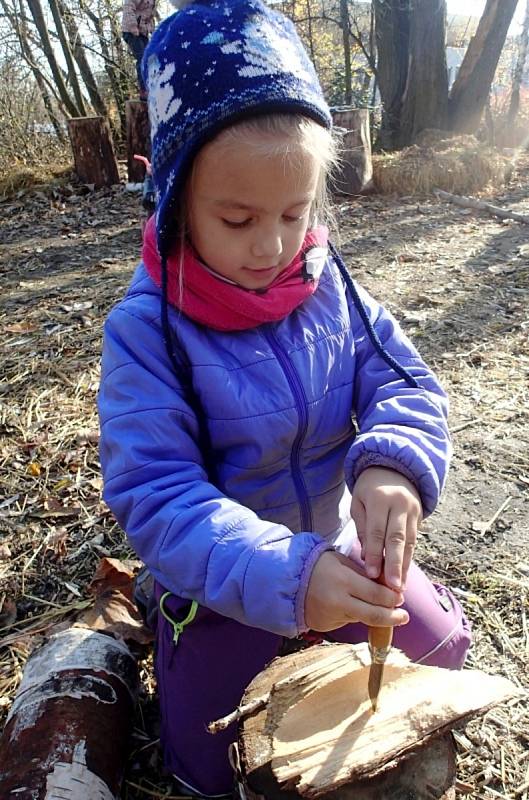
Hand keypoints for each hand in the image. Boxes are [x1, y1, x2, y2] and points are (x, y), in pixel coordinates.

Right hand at [305, 551, 407, 631]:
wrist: (288, 580)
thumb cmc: (319, 566)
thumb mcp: (342, 562)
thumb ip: (364, 575)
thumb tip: (389, 587)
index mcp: (344, 581)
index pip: (377, 594)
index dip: (392, 598)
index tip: (400, 598)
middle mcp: (338, 601)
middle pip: (374, 615)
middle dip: (392, 617)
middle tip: (404, 617)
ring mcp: (331, 616)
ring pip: (361, 619)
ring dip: (373, 615)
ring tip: (382, 610)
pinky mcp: (325, 626)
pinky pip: (347, 621)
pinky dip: (353, 615)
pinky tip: (350, 607)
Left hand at [350, 466, 421, 591]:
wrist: (394, 469)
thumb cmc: (369, 489)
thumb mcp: (359, 503)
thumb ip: (363, 528)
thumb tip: (367, 557)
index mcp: (379, 499)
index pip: (377, 530)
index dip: (375, 553)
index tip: (371, 574)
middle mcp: (399, 504)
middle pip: (397, 538)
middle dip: (394, 564)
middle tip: (392, 587)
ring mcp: (413, 510)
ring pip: (410, 542)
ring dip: (404, 566)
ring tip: (400, 588)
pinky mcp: (420, 516)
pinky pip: (415, 540)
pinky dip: (409, 559)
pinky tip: (405, 575)